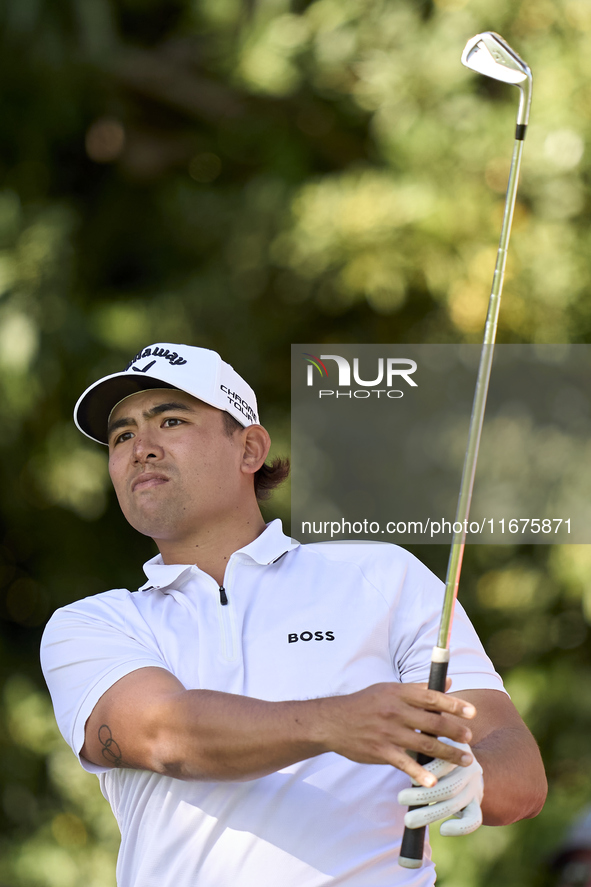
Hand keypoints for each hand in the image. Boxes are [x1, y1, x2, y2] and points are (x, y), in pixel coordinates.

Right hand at [318, 682, 475, 786]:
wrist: (334, 721)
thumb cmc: (365, 703)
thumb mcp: (389, 689)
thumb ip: (418, 688)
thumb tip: (447, 682)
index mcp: (399, 693)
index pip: (432, 697)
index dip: (454, 705)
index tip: (471, 712)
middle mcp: (396, 711)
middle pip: (433, 722)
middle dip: (455, 731)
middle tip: (469, 737)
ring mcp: (389, 732)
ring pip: (425, 744)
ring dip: (448, 753)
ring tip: (465, 759)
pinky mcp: (381, 751)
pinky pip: (405, 763)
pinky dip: (419, 772)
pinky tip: (433, 781)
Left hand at [397, 739, 482, 835]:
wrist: (464, 761)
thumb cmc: (436, 751)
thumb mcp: (431, 743)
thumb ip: (420, 747)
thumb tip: (402, 750)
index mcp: (458, 750)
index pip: (447, 762)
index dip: (431, 771)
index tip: (410, 779)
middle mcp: (470, 769)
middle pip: (449, 787)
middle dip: (423, 796)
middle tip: (400, 799)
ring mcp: (475, 787)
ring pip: (455, 804)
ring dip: (431, 814)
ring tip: (408, 820)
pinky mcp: (477, 803)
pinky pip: (474, 819)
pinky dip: (460, 827)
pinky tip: (443, 830)